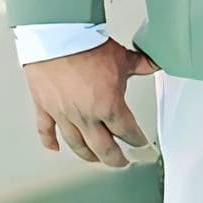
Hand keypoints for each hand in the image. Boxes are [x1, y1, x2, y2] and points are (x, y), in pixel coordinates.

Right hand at [25, 40, 157, 167]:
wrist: (58, 38)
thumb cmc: (88, 47)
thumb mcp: (124, 58)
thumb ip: (142, 65)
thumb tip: (157, 63)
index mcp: (109, 107)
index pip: (127, 132)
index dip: (137, 141)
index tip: (141, 146)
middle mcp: (86, 116)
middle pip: (102, 147)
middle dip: (115, 158)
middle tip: (122, 163)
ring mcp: (63, 114)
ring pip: (76, 143)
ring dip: (86, 155)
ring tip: (94, 159)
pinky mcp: (44, 108)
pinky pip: (45, 130)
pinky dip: (49, 141)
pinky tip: (54, 149)